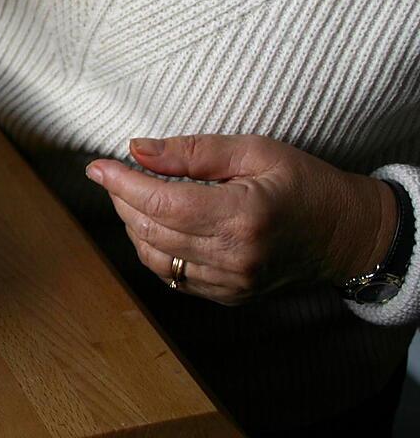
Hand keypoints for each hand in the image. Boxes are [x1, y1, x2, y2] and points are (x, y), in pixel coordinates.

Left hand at [86, 135, 396, 305]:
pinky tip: (153, 224)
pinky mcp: (228, 295)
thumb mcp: (254, 150)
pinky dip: (152, 248)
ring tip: (131, 195)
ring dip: (132, 225)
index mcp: (244, 215)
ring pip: (155, 257)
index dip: (123, 184)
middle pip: (152, 230)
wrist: (344, 234)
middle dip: (122, 199)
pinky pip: (172, 276)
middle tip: (113, 174)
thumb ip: (193, 150)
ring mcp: (232, 282)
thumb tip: (137, 148)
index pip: (163, 204)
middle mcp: (236, 256)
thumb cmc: (302, 182)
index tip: (98, 166)